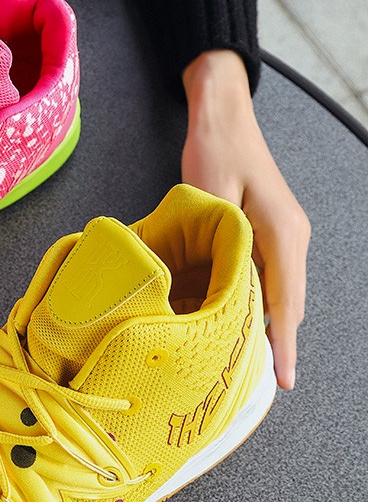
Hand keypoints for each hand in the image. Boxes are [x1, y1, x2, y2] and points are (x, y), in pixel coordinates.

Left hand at [181, 50, 310, 389]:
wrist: (224, 118)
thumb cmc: (216, 152)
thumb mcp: (210, 199)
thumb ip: (220, 246)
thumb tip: (222, 287)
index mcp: (282, 233)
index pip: (287, 301)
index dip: (283, 344)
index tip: (282, 380)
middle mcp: (292, 238)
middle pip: (290, 303)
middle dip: (278, 343)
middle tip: (257, 383)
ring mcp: (285, 235)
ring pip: (281, 292)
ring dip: (269, 325)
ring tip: (249, 362)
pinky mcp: (271, 232)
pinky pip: (270, 277)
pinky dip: (260, 303)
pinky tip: (240, 320)